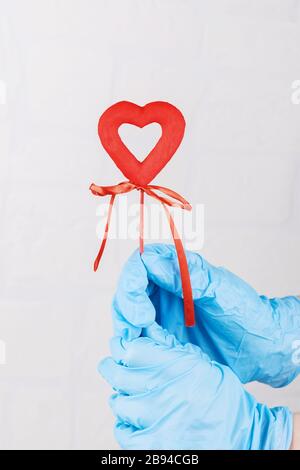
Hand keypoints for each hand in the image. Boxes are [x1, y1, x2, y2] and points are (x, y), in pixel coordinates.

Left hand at [99, 325, 291, 449]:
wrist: (245, 438)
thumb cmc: (224, 397)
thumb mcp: (202, 363)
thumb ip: (171, 348)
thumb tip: (146, 330)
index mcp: (177, 366)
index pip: (131, 349)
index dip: (122, 346)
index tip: (120, 347)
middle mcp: (163, 391)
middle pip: (117, 374)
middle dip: (110, 367)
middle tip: (110, 365)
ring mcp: (156, 421)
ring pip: (118, 402)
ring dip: (120, 397)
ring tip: (130, 396)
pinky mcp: (153, 446)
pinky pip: (123, 432)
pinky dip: (125, 424)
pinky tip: (134, 420)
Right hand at [112, 244, 299, 386]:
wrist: (261, 348)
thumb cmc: (246, 312)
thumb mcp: (220, 290)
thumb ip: (187, 276)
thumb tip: (151, 261)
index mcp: (177, 268)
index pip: (140, 264)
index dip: (132, 282)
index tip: (142, 309)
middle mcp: (164, 289)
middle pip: (128, 290)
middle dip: (127, 308)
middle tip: (140, 328)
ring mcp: (161, 314)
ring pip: (127, 315)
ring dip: (128, 328)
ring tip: (142, 344)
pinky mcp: (161, 337)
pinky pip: (138, 339)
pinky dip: (138, 347)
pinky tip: (151, 355)